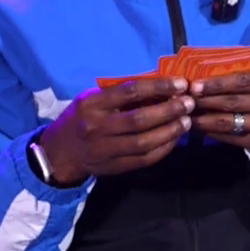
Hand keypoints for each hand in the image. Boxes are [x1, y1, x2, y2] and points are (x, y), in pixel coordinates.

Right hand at [35, 78, 193, 186]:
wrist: (60, 153)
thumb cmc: (81, 118)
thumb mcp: (92, 99)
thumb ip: (120, 94)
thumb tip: (160, 86)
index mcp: (92, 104)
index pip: (130, 92)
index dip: (158, 87)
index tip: (180, 83)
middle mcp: (97, 127)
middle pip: (139, 119)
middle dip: (169, 110)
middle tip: (189, 103)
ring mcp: (105, 150)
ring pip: (144, 142)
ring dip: (170, 131)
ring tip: (186, 121)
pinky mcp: (114, 167)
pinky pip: (144, 159)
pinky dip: (163, 149)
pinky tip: (175, 139)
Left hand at [188, 69, 249, 150]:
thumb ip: (244, 78)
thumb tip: (205, 81)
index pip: (244, 81)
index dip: (217, 83)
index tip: (195, 85)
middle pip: (235, 101)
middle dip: (206, 101)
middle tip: (186, 100)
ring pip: (231, 121)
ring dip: (205, 119)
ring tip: (188, 115)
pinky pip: (233, 138)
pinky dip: (214, 132)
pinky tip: (202, 127)